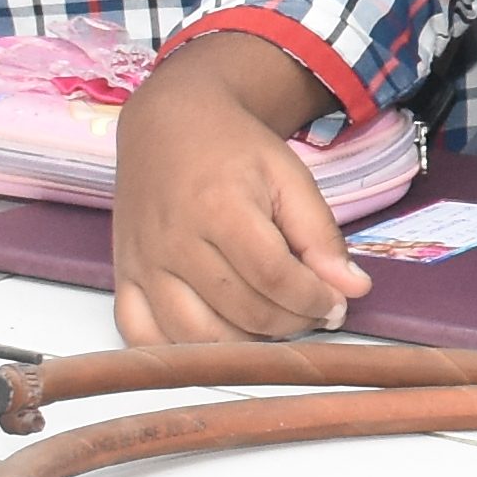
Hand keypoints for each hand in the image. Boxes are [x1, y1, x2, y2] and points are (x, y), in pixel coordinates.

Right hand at [108, 39, 365, 345]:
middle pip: (241, 312)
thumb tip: (353, 289)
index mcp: (219, 208)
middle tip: (310, 313)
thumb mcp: (289, 175)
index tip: (334, 305)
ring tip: (272, 324)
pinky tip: (216, 339)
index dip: (313, 301)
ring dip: (244, 346)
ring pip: (195, 337)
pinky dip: (180, 353)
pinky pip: (142, 337)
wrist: (169, 123)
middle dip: (289, 324)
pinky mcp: (122, 276)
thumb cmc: (232, 148)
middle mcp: (174, 241)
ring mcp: (143, 264)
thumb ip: (321, 235)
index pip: (274, 278)